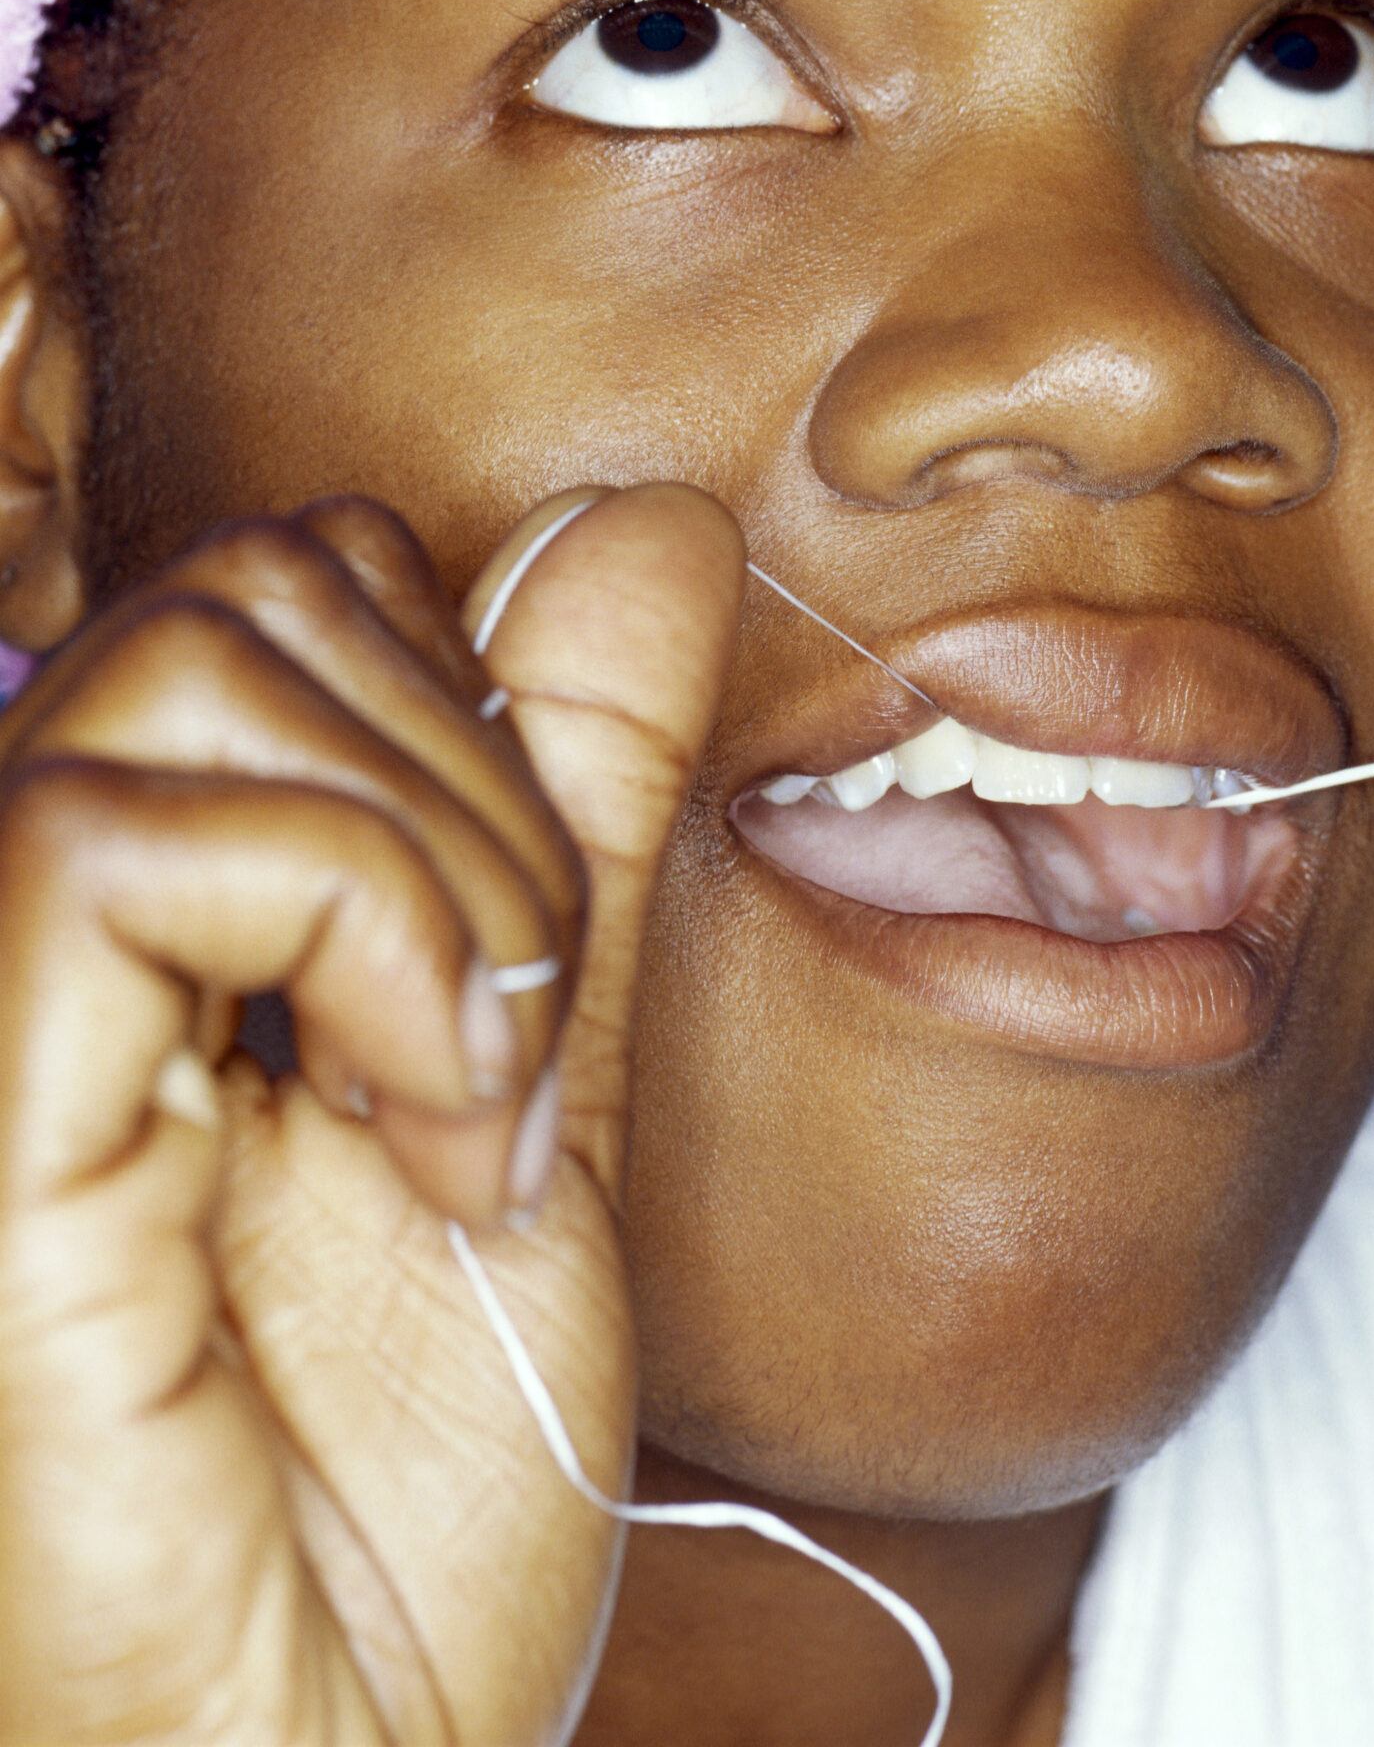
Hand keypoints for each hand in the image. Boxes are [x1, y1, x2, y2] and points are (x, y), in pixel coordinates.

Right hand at [0, 486, 743, 1745]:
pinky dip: (371, 936)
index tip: (524, 962)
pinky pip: (137, 835)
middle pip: (255, 583)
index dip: (472, 705)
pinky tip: (408, 1135)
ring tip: (456, 1109)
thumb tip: (644, 530)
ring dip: (444, 871)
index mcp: (144, 912)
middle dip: (477, 781)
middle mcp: (21, 925)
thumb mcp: (533, 1075)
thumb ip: (563, 802)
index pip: (301, 582)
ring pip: (206, 655)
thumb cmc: (402, 1511)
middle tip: (500, 1047)